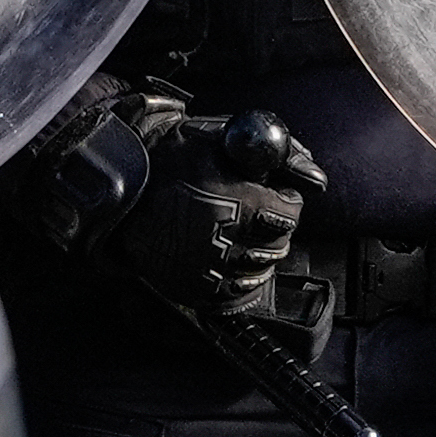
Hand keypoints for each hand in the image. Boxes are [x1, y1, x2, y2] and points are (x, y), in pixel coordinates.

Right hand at [116, 108, 322, 322]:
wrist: (120, 190)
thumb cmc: (170, 158)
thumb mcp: (224, 139)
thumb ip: (279, 153)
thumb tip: (315, 177)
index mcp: (240, 204)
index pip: (290, 214)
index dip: (285, 200)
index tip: (273, 194)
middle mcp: (226, 242)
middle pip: (277, 246)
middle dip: (273, 228)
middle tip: (256, 214)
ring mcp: (208, 271)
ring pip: (258, 272)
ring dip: (256, 253)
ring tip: (237, 233)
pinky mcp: (191, 289)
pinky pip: (234, 296)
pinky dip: (238, 281)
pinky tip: (228, 260)